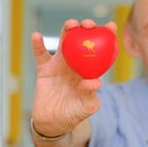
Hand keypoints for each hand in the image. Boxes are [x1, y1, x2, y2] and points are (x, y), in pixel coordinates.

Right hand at [30, 19, 108, 136]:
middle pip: (81, 40)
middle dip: (86, 28)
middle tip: (88, 25)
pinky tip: (36, 35)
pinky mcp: (44, 69)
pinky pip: (40, 54)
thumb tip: (95, 81)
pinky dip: (37, 45)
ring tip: (70, 24)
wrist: (53, 121)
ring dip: (66, 31)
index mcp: (89, 69)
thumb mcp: (87, 107)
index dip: (106, 36)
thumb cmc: (74, 113)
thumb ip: (91, 94)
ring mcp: (60, 64)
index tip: (111, 26)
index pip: (101, 50)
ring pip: (63, 42)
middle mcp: (76, 63)